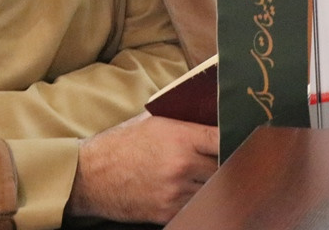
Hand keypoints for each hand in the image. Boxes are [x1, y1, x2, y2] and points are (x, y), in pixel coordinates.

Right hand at [65, 111, 218, 224]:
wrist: (90, 176)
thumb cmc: (120, 144)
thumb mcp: (151, 121)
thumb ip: (182, 120)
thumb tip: (209, 115)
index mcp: (179, 137)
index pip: (222, 138)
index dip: (233, 138)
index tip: (238, 137)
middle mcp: (181, 165)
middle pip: (223, 167)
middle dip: (223, 163)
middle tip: (222, 159)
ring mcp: (175, 192)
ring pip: (212, 189)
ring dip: (211, 183)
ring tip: (205, 176)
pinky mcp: (168, 212)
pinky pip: (195, 206)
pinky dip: (196, 200)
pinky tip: (189, 191)